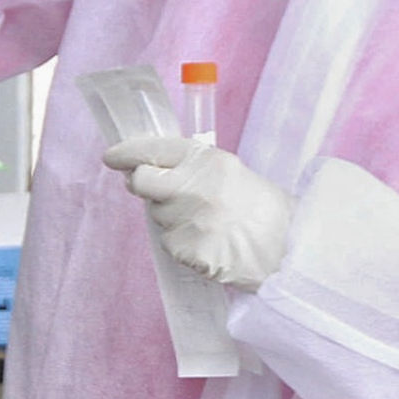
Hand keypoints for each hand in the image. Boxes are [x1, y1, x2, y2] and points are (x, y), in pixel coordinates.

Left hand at [102, 134, 291, 289]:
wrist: (286, 247)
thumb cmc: (258, 207)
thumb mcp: (227, 171)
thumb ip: (189, 165)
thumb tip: (145, 167)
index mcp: (206, 160)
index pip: (153, 148)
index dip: (127, 152)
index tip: (112, 156)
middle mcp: (193, 186)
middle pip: (141, 181)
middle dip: (141, 184)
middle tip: (157, 189)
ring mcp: (188, 220)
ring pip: (157, 215)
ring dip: (170, 217)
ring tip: (206, 221)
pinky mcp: (186, 250)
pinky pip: (169, 243)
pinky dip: (183, 243)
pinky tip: (208, 241)